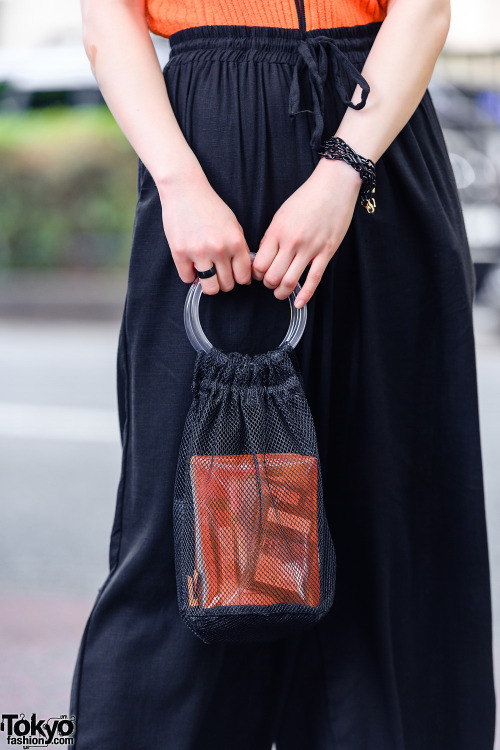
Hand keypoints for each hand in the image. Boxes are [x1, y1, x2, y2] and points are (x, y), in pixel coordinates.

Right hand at [158, 170, 251, 293]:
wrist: (184, 190)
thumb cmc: (210, 206)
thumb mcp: (233, 224)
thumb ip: (240, 247)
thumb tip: (245, 271)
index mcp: (235, 242)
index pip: (243, 276)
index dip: (240, 279)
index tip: (234, 276)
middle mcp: (218, 250)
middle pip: (226, 285)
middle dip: (224, 282)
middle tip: (219, 273)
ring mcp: (198, 252)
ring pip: (209, 288)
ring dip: (209, 284)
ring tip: (207, 273)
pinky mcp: (180, 253)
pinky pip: (188, 279)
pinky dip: (190, 275)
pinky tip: (191, 264)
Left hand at [251, 158, 361, 307]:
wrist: (334, 185)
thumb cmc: (307, 197)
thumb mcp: (282, 214)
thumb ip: (272, 236)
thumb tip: (264, 256)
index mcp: (277, 231)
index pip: (259, 263)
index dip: (256, 273)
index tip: (259, 274)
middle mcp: (291, 242)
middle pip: (272, 276)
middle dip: (268, 284)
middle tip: (270, 283)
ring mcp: (310, 248)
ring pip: (289, 281)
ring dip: (282, 292)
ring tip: (280, 292)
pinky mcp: (326, 252)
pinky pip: (313, 279)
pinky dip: (305, 295)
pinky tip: (299, 303)